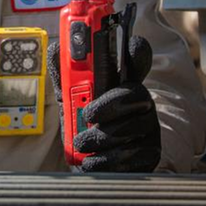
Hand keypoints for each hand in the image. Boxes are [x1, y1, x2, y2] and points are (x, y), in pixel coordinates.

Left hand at [71, 35, 161, 172]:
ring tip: (82, 143)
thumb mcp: (69, 98)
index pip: (137, 59)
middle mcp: (140, 101)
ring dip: (101, 136)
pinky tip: (92, 160)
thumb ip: (64, 76)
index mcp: (122, 81)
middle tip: (87, 114)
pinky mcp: (149, 152)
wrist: (90, 159)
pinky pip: (133, 155)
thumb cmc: (82, 123)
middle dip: (109, 104)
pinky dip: (107, 159)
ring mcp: (148, 126)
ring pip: (132, 127)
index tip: (127, 45)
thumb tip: (56, 50)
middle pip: (136, 93)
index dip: (135, 51)